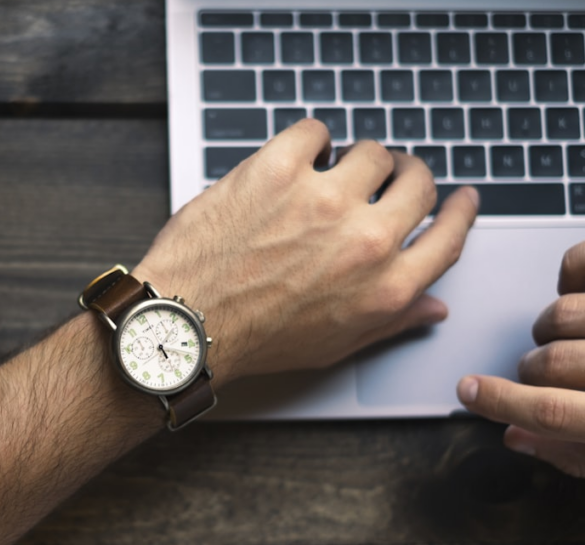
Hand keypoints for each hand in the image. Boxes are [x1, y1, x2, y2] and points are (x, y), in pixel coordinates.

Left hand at [132, 119, 478, 383]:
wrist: (187, 323)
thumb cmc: (253, 338)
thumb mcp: (335, 344)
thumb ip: (391, 321)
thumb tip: (432, 306)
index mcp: (385, 286)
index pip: (449, 236)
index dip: (459, 211)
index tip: (460, 197)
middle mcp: (364, 241)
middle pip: (418, 182)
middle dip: (408, 175)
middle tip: (389, 175)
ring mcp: (322, 200)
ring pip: (371, 151)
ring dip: (355, 159)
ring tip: (330, 172)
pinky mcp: (277, 170)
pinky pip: (315, 131)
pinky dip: (309, 140)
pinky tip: (297, 158)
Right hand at [457, 241, 584, 477]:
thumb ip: (571, 452)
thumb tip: (515, 437)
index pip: (550, 415)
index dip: (501, 404)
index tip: (467, 391)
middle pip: (549, 363)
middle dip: (532, 370)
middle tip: (536, 371)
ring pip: (563, 315)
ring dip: (552, 326)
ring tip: (566, 336)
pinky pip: (582, 263)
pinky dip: (571, 270)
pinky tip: (574, 288)